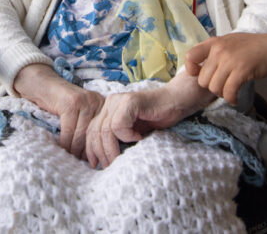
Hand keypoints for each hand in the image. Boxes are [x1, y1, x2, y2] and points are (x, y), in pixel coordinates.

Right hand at [12, 64, 104, 157]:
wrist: (43, 84)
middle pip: (93, 133)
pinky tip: (61, 148)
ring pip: (81, 134)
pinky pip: (69, 130)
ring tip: (71, 158)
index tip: (94, 161)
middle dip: (86, 151)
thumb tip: (96, 153)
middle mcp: (97, 101)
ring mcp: (84, 101)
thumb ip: (89, 127)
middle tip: (81, 163)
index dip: (97, 148)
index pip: (103, 132)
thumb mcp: (81, 113)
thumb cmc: (61, 103)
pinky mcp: (71, 103)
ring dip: (74, 149)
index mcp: (103, 105)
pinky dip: (64, 142)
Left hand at [85, 78, 207, 167]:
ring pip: (105, 130)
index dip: (91, 148)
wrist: (176, 102)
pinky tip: (138, 138)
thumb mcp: (132, 132)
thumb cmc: (157, 119)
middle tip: (109, 166)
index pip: (91, 130)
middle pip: (95, 131)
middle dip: (101, 152)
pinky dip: (127, 136)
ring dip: (112, 148)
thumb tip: (101, 160)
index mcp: (108, 109)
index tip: (95, 164)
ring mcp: (119, 101)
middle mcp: (110, 103)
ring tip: (121, 158)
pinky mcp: (130, 102)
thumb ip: (117, 139)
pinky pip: (119, 125)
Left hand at [185, 33, 266, 104]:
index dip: (192, 70)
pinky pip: (228, 92)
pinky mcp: (241, 71)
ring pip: (214, 88)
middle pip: (202, 79)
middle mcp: (219, 50)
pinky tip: (235, 99)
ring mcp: (230, 60)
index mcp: (214, 42)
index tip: (201, 75)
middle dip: (212, 86)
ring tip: (230, 91)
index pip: (190, 56)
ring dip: (222, 94)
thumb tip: (199, 67)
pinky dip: (231, 99)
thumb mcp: (229, 42)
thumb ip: (214, 51)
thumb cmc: (252, 47)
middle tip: (223, 86)